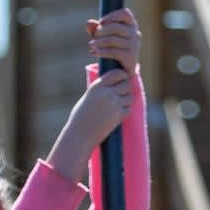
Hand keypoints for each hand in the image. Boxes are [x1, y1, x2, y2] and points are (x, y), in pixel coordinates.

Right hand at [47, 66, 132, 180]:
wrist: (79, 135)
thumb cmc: (80, 118)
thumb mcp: (88, 98)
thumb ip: (100, 90)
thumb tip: (113, 85)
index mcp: (97, 86)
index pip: (118, 73)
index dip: (122, 76)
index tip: (122, 81)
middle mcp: (106, 92)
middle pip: (127, 84)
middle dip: (126, 89)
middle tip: (121, 96)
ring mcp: (114, 103)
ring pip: (130, 97)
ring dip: (127, 101)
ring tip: (117, 107)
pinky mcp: (119, 115)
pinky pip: (128, 109)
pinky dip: (125, 112)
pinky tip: (116, 116)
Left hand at [86, 8, 140, 74]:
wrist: (123, 69)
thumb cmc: (113, 48)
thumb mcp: (104, 37)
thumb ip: (96, 29)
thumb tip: (89, 23)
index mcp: (131, 25)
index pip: (125, 14)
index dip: (111, 16)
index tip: (100, 23)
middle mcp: (135, 33)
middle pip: (115, 27)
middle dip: (101, 31)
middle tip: (94, 36)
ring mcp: (134, 45)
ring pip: (112, 39)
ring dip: (98, 42)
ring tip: (91, 45)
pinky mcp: (130, 56)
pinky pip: (113, 51)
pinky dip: (101, 51)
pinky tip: (94, 52)